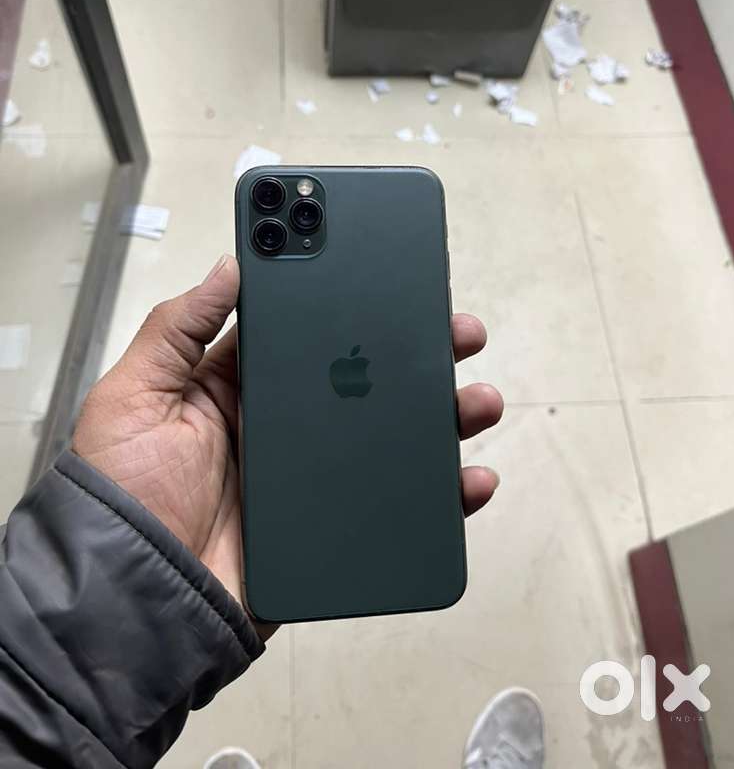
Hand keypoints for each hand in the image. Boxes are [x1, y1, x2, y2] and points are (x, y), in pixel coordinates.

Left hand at [73, 255, 502, 638]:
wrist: (140, 601)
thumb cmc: (126, 494)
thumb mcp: (134, 395)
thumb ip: (177, 327)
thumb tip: (232, 263)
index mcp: (244, 384)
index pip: (308, 327)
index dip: (350, 297)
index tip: (394, 270)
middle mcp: (289, 422)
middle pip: (368, 374)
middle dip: (417, 348)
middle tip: (457, 329)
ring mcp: (318, 473)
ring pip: (396, 432)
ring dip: (446, 411)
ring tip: (476, 397)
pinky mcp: (338, 524)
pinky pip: (403, 504)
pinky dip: (446, 491)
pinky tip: (469, 477)